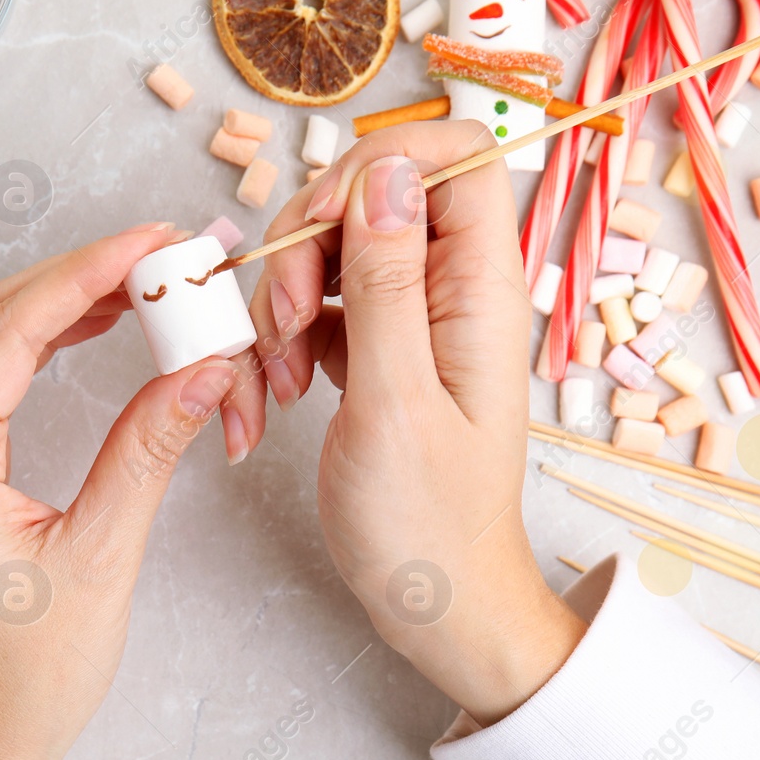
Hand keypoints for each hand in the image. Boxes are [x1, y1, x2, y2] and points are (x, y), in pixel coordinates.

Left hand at [0, 224, 255, 759]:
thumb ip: (146, 451)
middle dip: (82, 273)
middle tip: (165, 255)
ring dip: (63, 299)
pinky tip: (95, 324)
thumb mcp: (99, 560)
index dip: (89, 272)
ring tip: (146, 281)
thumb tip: (202, 368)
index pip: (13, 329)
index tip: (156, 242)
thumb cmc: (24, 678)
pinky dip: (42, 336)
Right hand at [237, 122, 586, 724]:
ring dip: (286, 298)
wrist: (434, 602)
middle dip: (309, 243)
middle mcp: (453, 289)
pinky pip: (320, 303)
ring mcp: (414, 317)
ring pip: (334, 247)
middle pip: (374, 195)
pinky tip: (278, 388)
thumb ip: (386, 280)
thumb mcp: (394, 399)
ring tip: (278, 374)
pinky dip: (286, 335)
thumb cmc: (427, 522)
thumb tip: (383, 172)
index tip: (323, 223)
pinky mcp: (378, 348)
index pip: (456, 157)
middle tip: (286, 322)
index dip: (381, 164)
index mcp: (481, 288)